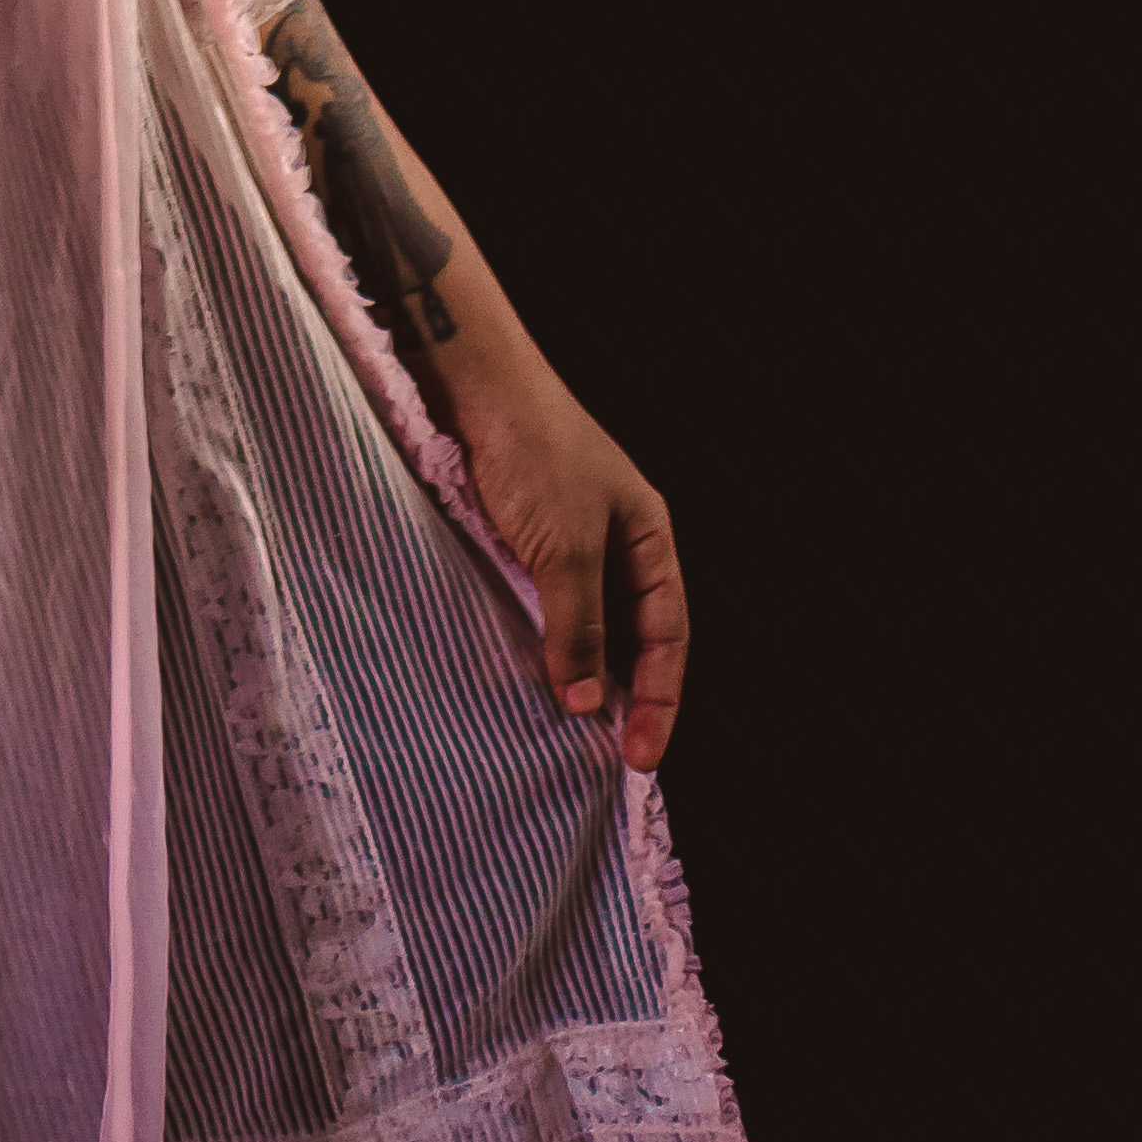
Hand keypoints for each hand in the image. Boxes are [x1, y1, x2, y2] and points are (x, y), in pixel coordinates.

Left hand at [439, 351, 689, 775]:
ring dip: (580, 673)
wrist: (472, 383)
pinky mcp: (521, 537)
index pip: (669, 634)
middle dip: (626, 695)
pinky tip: (527, 676)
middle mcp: (615, 539)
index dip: (662, 698)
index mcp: (649, 536)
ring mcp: (568, 537)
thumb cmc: (534, 452)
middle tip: (609, 758)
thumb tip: (588, 704)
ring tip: (568, 733)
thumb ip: (580, 629)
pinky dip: (542, 644)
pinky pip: (542, 605)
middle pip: (632, 634)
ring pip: (585, 623)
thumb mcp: (568, 549)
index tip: (642, 757)